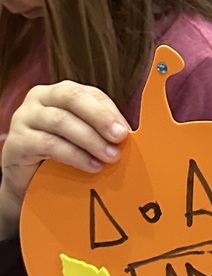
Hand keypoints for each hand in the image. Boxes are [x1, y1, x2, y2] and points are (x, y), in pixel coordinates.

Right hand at [0, 83, 128, 234]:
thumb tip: (131, 135)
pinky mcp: (17, 141)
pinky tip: (92, 166)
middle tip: (121, 137)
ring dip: (91, 140)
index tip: (128, 131)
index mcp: (60, 93)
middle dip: (101, 117)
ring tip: (110, 157)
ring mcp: (24, 118)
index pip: (89, 93)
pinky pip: (49, 144)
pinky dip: (75, 155)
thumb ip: (102, 131)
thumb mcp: (83, 138)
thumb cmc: (61, 155)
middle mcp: (39, 98)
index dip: (110, 111)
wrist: (28, 182)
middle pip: (72, 98)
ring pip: (61, 122)